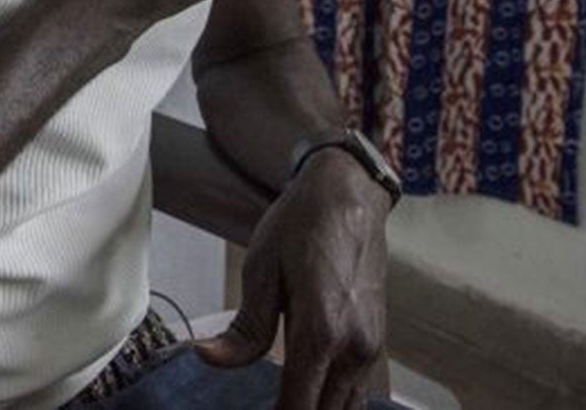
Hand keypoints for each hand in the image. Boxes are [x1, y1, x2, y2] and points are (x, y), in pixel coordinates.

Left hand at [197, 150, 391, 408]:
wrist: (349, 195)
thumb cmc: (301, 225)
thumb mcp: (260, 270)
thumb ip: (244, 329)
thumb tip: (208, 359)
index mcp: (322, 332)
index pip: (298, 406)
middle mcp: (355, 348)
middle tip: (259, 407)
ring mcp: (372, 348)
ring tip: (282, 402)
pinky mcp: (377, 342)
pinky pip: (360, 392)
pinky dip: (335, 402)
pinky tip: (310, 395)